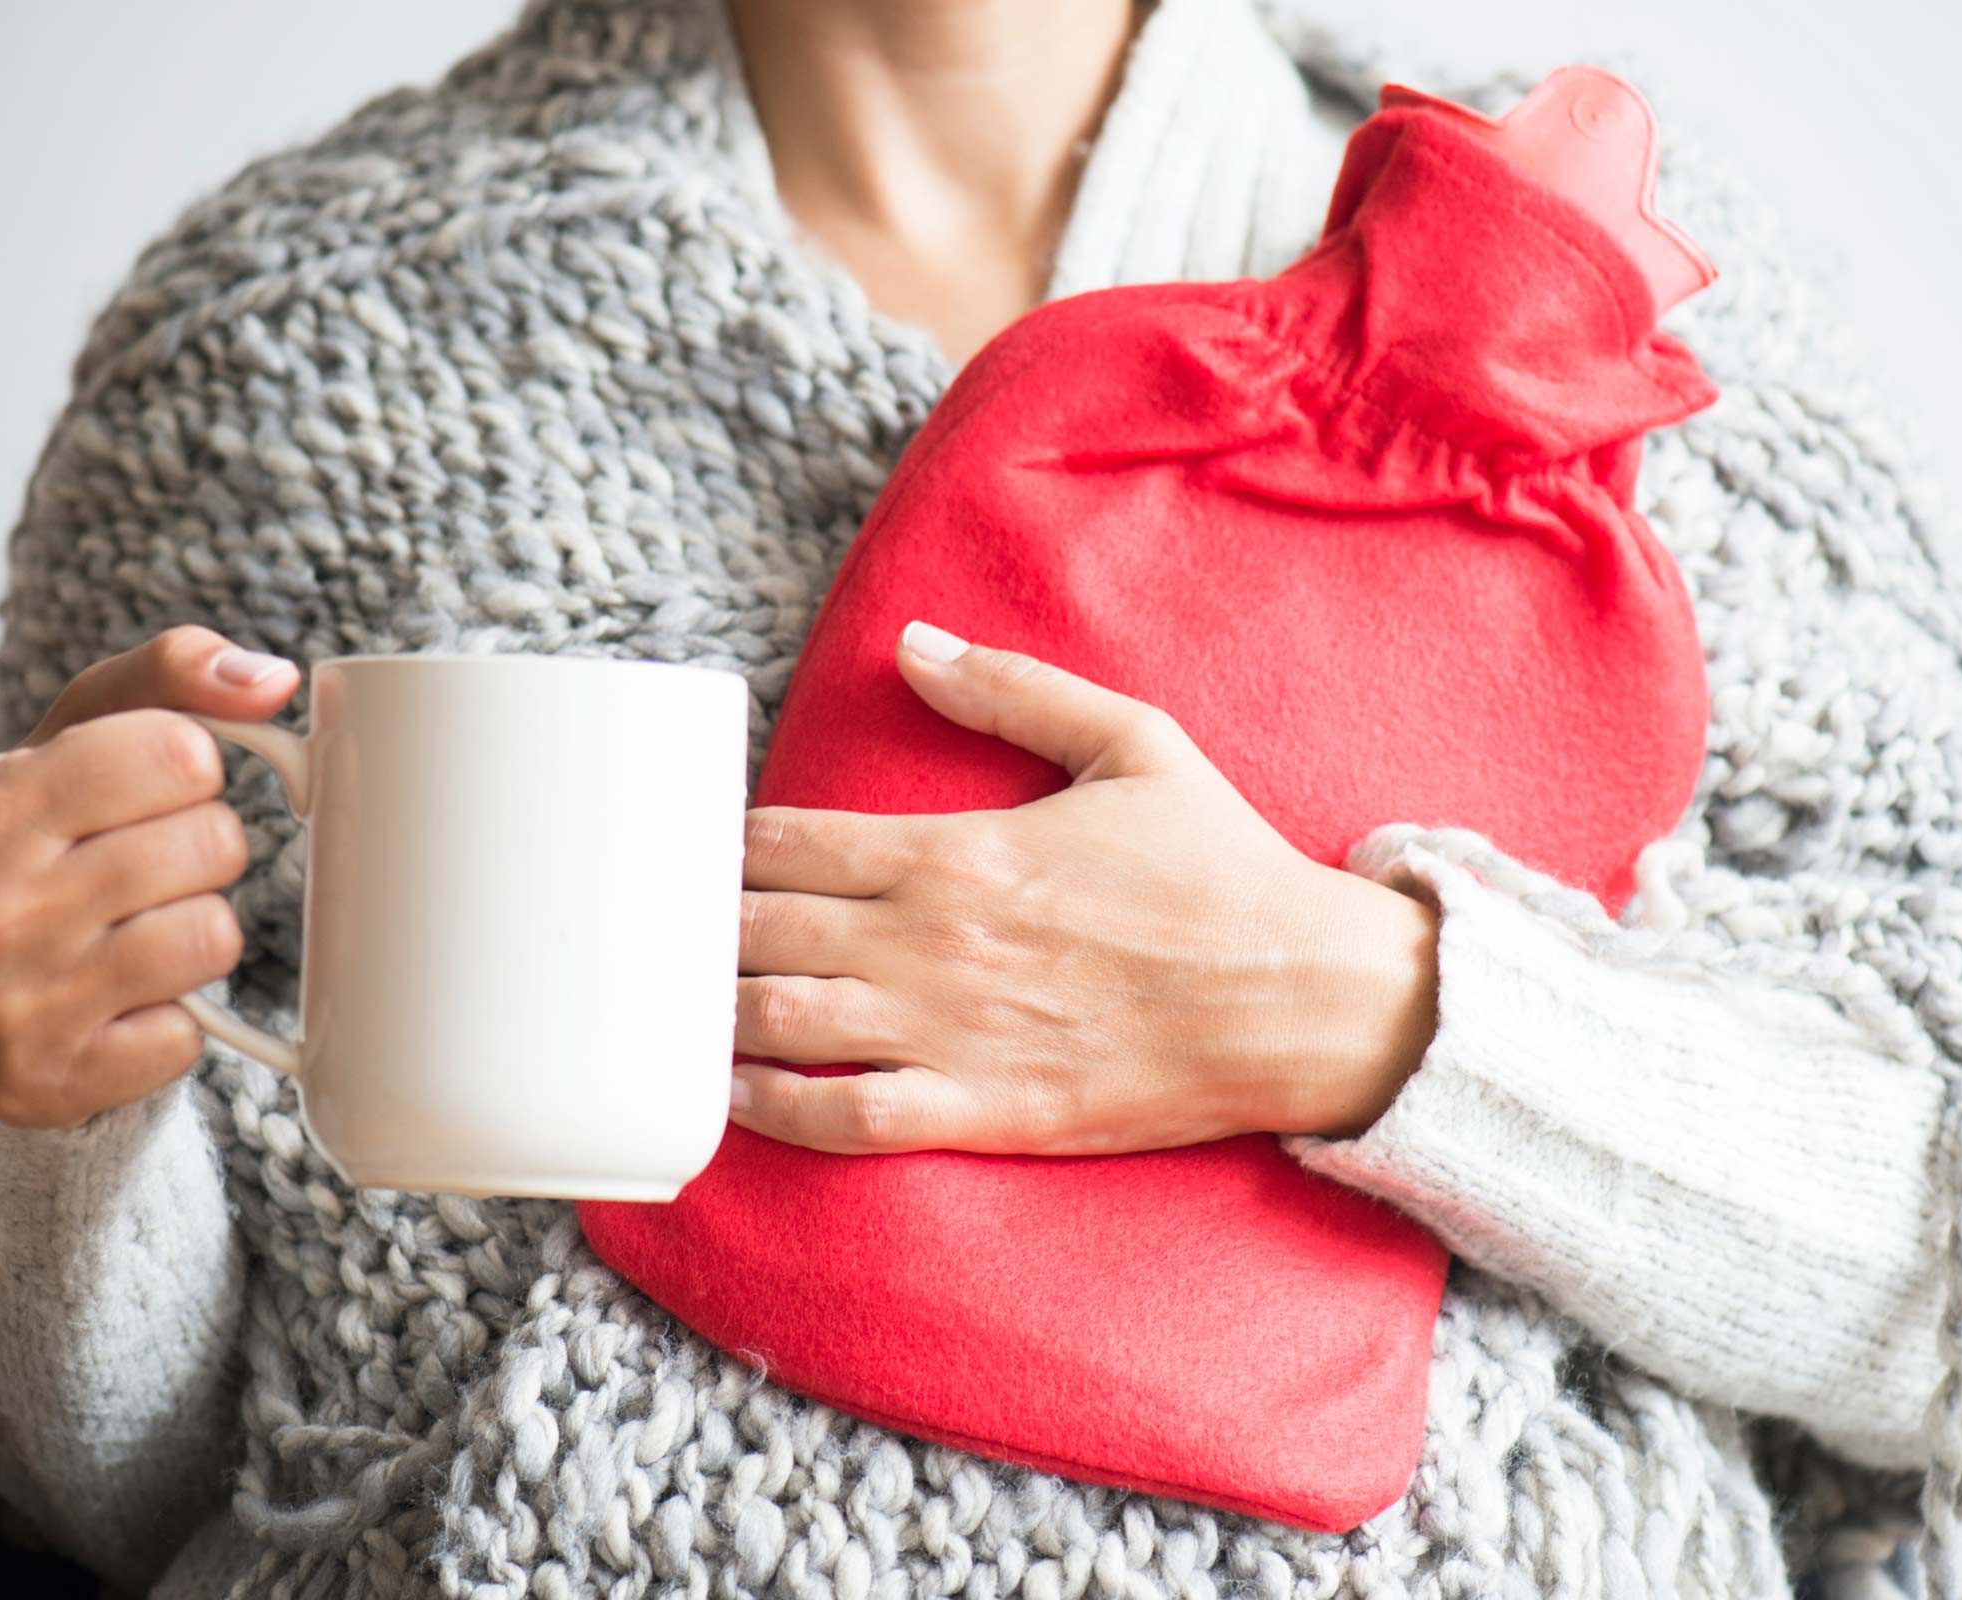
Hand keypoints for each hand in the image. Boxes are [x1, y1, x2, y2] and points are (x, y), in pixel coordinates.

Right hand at [0, 625, 300, 1128]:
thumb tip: (273, 678)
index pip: (186, 751)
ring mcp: (12, 999)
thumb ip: (176, 673)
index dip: (191, 771)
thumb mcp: (89, 731)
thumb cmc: (51, 835)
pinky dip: (170, 1023)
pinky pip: (186, 1038)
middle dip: (203, 853)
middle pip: (215, 845)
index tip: (149, 792)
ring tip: (133, 933)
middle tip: (142, 871)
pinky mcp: (42, 1081)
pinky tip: (117, 1005)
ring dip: (198, 934)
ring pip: (214, 938)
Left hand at [728, 620, 1440, 1154]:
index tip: (692, 857)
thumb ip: (1011, 689)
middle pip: (761, 932)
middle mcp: (935, 940)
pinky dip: (777, 1112)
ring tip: (670, 1011)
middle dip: (696, 933)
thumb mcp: (1131, 743)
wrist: (1305, 996)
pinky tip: (736, 1098)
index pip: (785, 842)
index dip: (719, 849)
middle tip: (656, 937)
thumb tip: (912, 643)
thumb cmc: (1219, 871)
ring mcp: (955, 1032)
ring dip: (715, 1016)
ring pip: (784, 1024)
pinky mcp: (988, 1112)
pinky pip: (851, 1118)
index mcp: (958, 848)